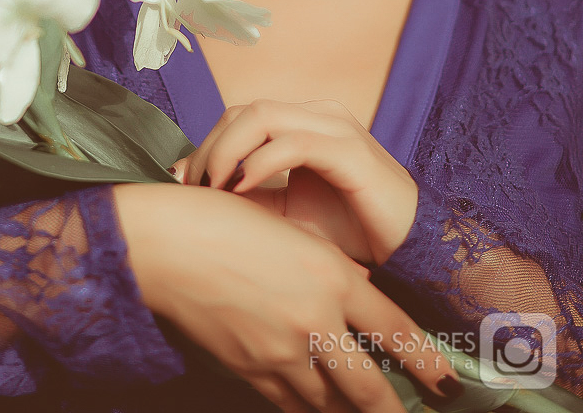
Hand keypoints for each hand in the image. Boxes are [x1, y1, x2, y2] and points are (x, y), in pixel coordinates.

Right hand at [113, 182, 459, 412]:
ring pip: (329, 403)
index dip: (426, 364)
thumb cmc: (226, 221)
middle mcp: (314, 320)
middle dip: (392, 411)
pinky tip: (311, 401)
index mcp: (330, 276)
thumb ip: (331, 268)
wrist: (167, 244)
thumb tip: (361, 291)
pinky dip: (307, 406)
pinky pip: (289, 404)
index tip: (447, 386)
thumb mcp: (292, 232)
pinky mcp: (249, 372)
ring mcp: (280, 353)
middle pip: (368, 388)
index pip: (395, 331)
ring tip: (359, 408)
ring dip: (347, 409)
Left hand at [174, 98, 418, 267]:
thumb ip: (250, 199)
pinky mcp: (350, 151)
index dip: (207, 145)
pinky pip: (293, 142)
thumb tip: (197, 194)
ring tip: (214, 187)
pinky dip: (260, 162)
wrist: (411, 252)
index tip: (184, 183)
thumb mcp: (288, 217)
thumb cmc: (351, 233)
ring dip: (227, 150)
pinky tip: (243, 188)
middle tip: (194, 188)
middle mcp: (316, 115)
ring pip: (261, 116)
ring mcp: (335, 127)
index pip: (238, 117)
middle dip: (210, 147)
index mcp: (301, 124)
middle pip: (243, 111)